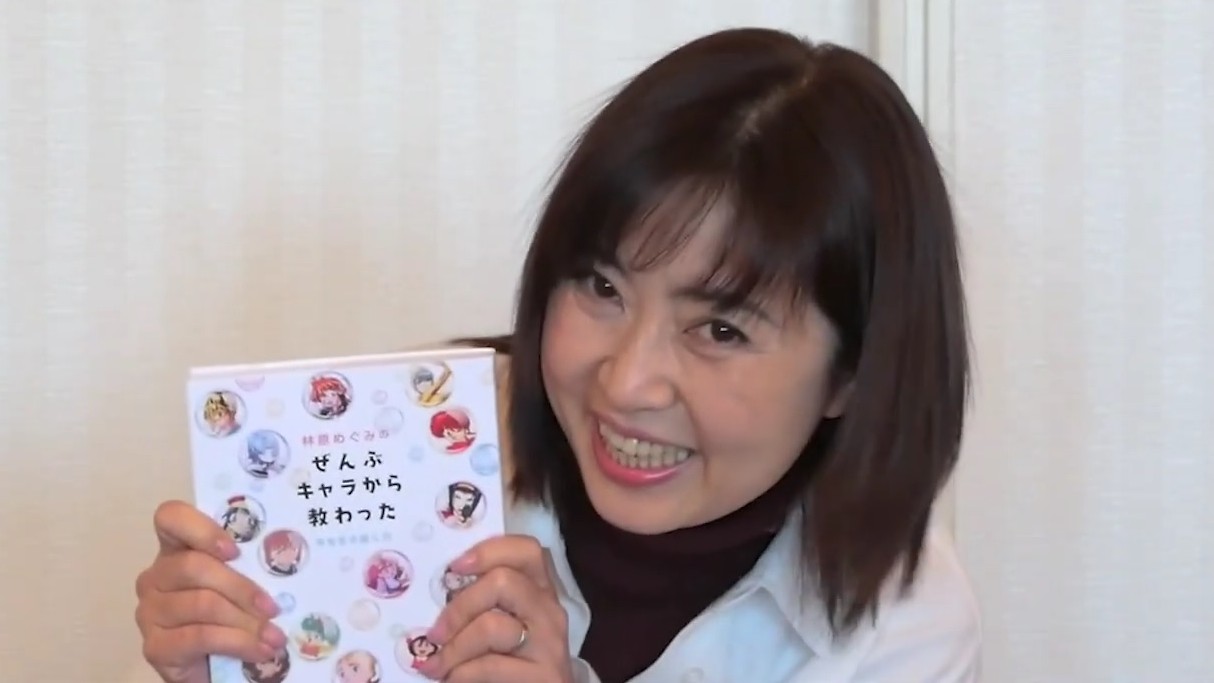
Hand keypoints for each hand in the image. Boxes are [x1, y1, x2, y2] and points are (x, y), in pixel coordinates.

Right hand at [134, 500, 286, 682]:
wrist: (215, 667)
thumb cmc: (232, 614)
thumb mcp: (242, 583)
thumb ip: (250, 566)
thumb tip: (287, 560)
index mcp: (177, 550)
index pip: (171, 518)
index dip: (201, 528)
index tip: (235, 550)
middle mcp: (156, 577)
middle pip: (194, 566)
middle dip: (241, 587)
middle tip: (273, 607)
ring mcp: (150, 612)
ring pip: (202, 604)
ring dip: (246, 621)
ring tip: (274, 636)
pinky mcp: (155, 646)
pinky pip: (200, 637)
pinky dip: (237, 643)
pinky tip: (260, 650)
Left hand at [417, 534, 572, 682]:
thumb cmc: (511, 662)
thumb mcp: (502, 624)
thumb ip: (483, 604)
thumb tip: (435, 594)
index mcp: (539, 590)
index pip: (526, 550)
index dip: (488, 551)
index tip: (453, 568)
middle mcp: (549, 611)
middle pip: (503, 581)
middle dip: (459, 607)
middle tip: (435, 633)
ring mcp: (550, 644)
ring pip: (492, 626)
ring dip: (454, 649)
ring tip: (436, 666)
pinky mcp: (543, 676)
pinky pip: (489, 666)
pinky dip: (460, 673)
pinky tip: (452, 679)